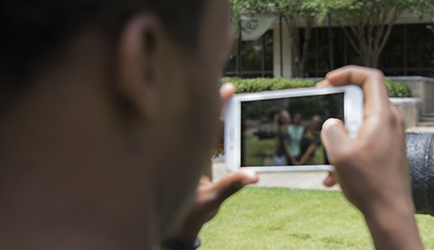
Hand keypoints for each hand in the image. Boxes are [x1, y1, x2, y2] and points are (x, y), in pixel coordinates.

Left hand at [166, 84, 258, 245]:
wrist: (180, 224)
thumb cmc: (190, 212)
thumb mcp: (211, 199)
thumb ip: (231, 185)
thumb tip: (253, 175)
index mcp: (188, 155)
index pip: (203, 124)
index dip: (215, 105)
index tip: (227, 88)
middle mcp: (188, 151)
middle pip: (204, 122)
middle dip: (219, 107)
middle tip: (232, 90)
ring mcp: (193, 154)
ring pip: (208, 130)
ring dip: (223, 122)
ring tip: (236, 108)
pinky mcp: (199, 160)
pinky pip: (210, 140)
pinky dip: (223, 134)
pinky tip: (233, 130)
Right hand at [316, 65, 422, 249]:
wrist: (390, 212)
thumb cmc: (370, 185)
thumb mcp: (340, 154)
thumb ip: (332, 130)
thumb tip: (332, 124)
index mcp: (382, 116)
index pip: (371, 77)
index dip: (348, 72)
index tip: (328, 82)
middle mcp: (391, 122)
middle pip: (363, 98)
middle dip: (338, 105)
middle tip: (322, 112)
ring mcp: (391, 136)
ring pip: (361, 122)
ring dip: (341, 134)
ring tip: (326, 153)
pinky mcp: (388, 150)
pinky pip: (364, 140)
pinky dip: (348, 150)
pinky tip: (334, 174)